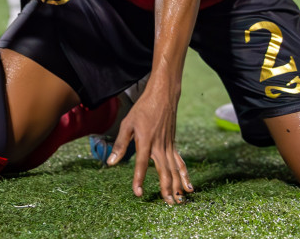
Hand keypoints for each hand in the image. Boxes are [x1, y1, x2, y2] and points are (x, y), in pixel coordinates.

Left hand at [107, 87, 191, 204]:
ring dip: (177, 186)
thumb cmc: (143, 109)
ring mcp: (168, 146)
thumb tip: (111, 163)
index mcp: (145, 141)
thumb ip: (120, 144)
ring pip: (174, 170)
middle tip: (168, 204)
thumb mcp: (127, 124)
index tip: (138, 193)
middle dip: (167, 189)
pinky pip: (180, 163)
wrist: (162, 96)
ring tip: (179, 201)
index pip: (142, 164)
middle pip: (164, 171)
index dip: (139, 179)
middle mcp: (159, 146)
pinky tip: (189, 187)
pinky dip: (184, 175)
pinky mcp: (173, 145)